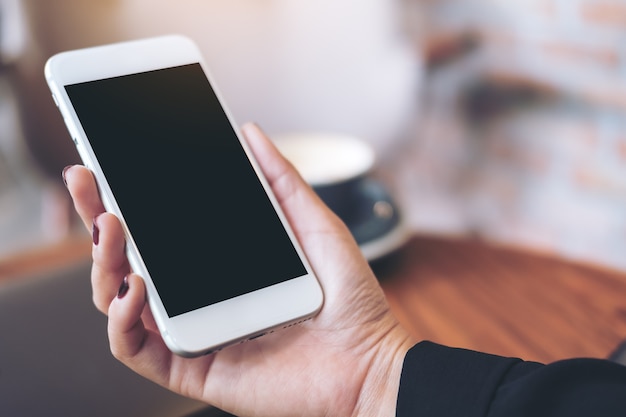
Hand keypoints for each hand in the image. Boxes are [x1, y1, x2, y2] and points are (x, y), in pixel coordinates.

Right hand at [63, 123, 414, 416]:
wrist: (368, 359)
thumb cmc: (348, 298)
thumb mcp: (314, 224)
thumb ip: (281, 180)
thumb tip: (250, 131)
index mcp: (219, 265)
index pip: (159, 232)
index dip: (126, 202)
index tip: (106, 168)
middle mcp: (198, 298)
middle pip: (129, 262)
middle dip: (98, 222)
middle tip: (88, 184)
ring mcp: (192, 333)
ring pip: (119, 303)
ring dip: (103, 265)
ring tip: (111, 229)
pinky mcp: (193, 369)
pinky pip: (136, 351)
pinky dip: (122, 321)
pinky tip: (134, 288)